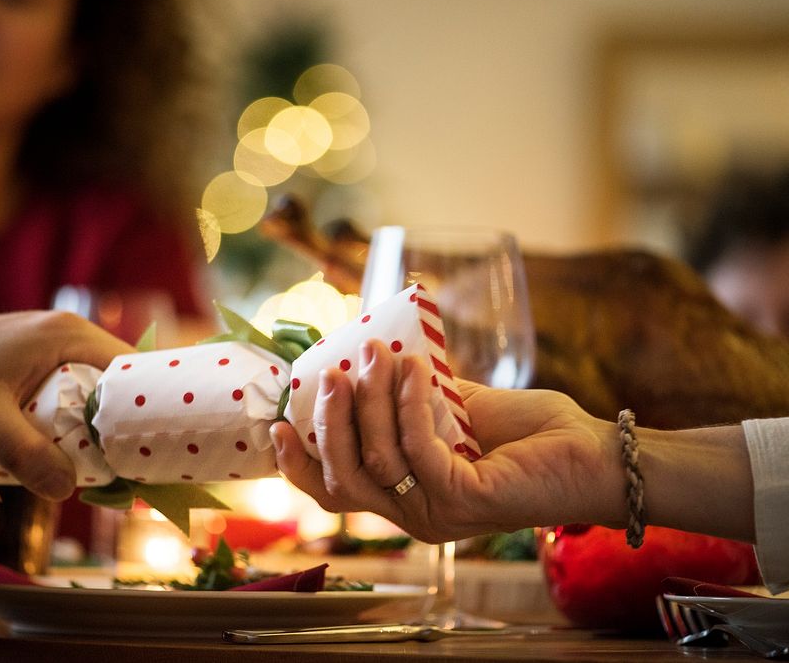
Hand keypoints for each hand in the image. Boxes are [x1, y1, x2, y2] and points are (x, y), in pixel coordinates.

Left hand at [0, 311, 133, 499]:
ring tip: (104, 465)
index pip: (133, 367)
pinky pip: (72, 388)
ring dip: (97, 423)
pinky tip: (68, 448)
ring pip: (95, 386)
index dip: (148, 406)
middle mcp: (66, 332)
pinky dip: (75, 417)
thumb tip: (67, 490)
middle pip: (118, 380)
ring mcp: (50, 343)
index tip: (157, 446)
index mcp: (68, 334)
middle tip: (132, 466)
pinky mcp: (34, 358)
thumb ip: (27, 454)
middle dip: (124, 422)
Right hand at [272, 339, 623, 542]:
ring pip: (374, 462)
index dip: (299, 463)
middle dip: (330, 422)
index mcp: (405, 496)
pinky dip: (410, 404)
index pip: (335, 492)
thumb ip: (412, 397)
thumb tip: (369, 356)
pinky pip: (417, 449)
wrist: (593, 451)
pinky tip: (419, 369)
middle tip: (335, 371)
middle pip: (343, 478)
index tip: (277, 423)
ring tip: (378, 355)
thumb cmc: (529, 432)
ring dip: (370, 403)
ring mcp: (436, 513)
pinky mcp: (463, 500)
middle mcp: (414, 515)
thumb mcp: (456, 407)